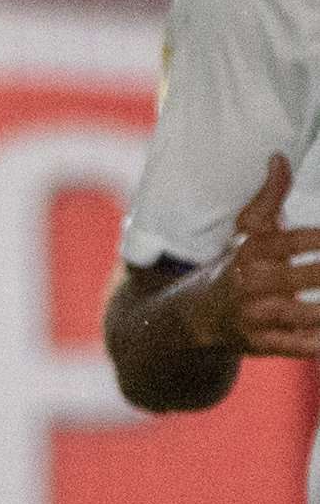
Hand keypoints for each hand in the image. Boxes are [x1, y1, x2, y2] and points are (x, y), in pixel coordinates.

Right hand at [195, 154, 319, 356]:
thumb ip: (269, 196)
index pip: (293, 241)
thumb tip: (279, 157)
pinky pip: (295, 346)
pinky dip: (315, 343)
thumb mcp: (248, 230)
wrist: (195, 316)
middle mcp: (251, 284)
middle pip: (303, 277)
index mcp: (251, 252)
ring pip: (303, 315)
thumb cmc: (237, 264)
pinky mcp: (261, 344)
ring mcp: (256, 316)